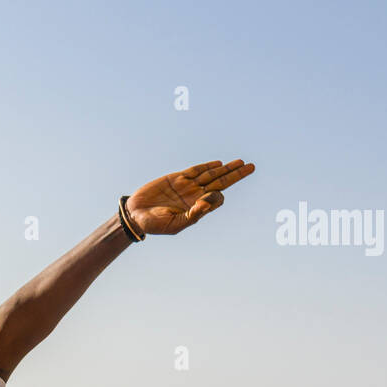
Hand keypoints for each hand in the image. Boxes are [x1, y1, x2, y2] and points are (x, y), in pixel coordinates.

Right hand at [125, 158, 254, 235]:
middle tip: (251, 167)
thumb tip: (209, 202)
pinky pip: (195, 170)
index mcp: (196, 209)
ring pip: (211, 174)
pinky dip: (207, 166)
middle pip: (221, 183)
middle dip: (236, 175)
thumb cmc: (154, 224)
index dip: (217, 197)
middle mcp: (195, 196)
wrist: (135, 214)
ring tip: (241, 162)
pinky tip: (218, 163)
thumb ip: (193, 215)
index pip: (216, 199)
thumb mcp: (174, 224)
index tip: (206, 199)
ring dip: (226, 168)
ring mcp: (187, 186)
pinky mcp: (177, 178)